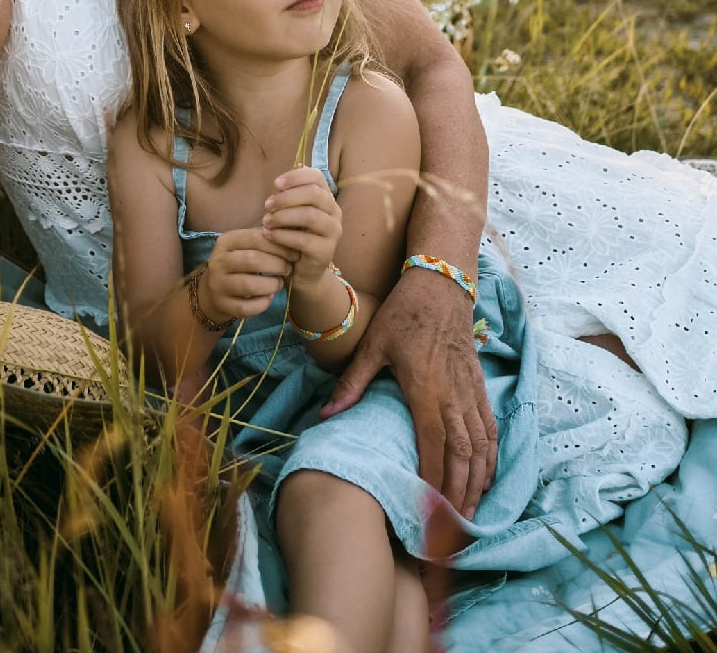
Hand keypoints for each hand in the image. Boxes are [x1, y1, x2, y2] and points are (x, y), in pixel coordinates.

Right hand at [203, 228, 295, 322]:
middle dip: (277, 265)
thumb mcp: (245, 246)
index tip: (293, 254)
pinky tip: (268, 298)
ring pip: (249, 285)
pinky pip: (246, 307)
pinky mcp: (222, 304)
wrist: (214, 288)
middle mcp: (218, 261)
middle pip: (253, 260)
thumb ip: (263, 240)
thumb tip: (289, 235)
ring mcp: (218, 284)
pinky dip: (262, 304)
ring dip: (271, 285)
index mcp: (226, 241)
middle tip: (288, 269)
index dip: (279, 246)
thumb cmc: (238, 262)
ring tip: (279, 283)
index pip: (255, 238)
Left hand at [261, 166, 341, 284]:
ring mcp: (333, 232)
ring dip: (283, 216)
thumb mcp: (291, 213)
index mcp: (326, 198)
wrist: (301, 271)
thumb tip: (279, 182)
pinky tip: (269, 235)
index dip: (296, 177)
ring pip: (310, 215)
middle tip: (267, 205)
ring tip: (266, 221)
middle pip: (314, 194)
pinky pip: (304, 240)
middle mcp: (334, 212)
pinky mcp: (326, 252)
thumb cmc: (293, 235)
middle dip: (287, 197)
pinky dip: (283, 235)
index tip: (275, 184)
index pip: (317, 177)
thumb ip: (288, 197)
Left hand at [320, 269, 497, 519]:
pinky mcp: (479, 386)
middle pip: (462, 456)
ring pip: (481, 447)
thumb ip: (352, 384)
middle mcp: (454, 395)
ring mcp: (471, 392)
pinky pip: (490, 429)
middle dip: (457, 496)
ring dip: (476, 483)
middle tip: (450, 532)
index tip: (427, 514)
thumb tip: (327, 417)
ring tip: (468, 517)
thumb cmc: (403, 315)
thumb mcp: (372, 346)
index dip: (433, 483)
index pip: (433, 446)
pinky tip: (485, 479)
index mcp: (426, 389)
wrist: (439, 285)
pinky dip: (490, 458)